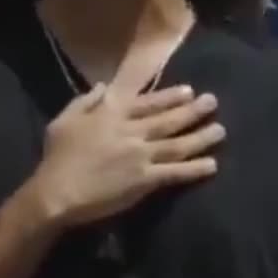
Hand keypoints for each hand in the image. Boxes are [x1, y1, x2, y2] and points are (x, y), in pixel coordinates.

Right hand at [25, 84, 223, 228]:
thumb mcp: (64, 120)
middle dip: (193, 110)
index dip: (170, 96)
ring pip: (178, 143)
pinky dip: (195, 169)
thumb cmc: (57, 157)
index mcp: (112, 115)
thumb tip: (103, 86)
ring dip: (201, 137)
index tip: (189, 91)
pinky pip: (175, 172)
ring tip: (220, 130)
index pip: (147, 102)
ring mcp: (140, 155)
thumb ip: (85, 100)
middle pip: (168, 119)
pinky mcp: (145, 180)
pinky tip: (212, 165)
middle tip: (213, 102)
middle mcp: (131, 131)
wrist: (57, 191)